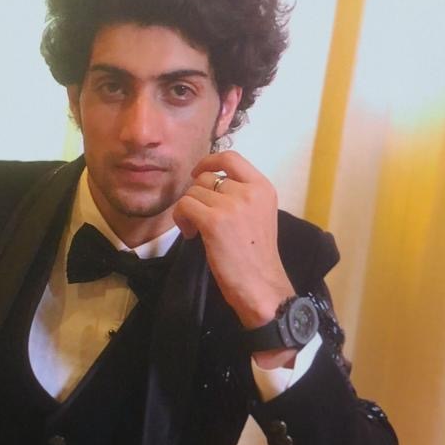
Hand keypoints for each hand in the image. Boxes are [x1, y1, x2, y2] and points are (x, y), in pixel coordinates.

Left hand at [172, 150, 294, 332]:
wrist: (262, 286)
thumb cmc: (257, 258)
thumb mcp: (258, 216)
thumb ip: (241, 196)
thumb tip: (207, 186)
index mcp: (262, 187)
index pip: (231, 157)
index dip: (208, 162)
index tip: (198, 175)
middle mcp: (249, 191)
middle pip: (207, 178)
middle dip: (196, 196)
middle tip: (197, 218)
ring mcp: (232, 205)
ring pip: (193, 193)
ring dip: (187, 211)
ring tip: (195, 231)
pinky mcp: (214, 222)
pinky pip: (184, 206)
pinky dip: (181, 220)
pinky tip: (191, 235)